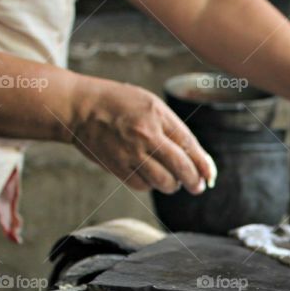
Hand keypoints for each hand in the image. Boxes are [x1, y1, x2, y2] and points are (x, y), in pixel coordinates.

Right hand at [67, 78, 215, 194]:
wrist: (79, 107)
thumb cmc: (119, 104)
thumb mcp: (151, 105)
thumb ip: (173, 129)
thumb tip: (197, 159)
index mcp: (157, 115)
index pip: (189, 146)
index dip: (203, 165)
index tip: (210, 176)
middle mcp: (146, 135)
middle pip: (181, 168)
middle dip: (194, 182)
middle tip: (197, 186)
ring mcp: (130, 152)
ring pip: (163, 182)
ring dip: (172, 185)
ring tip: (172, 180)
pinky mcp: (117, 166)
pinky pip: (143, 185)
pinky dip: (150, 185)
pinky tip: (150, 177)